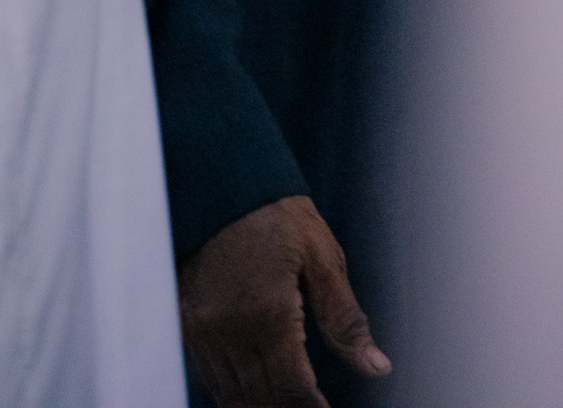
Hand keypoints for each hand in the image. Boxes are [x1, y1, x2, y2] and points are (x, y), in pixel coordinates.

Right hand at [179, 194, 389, 405]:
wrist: (219, 178)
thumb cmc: (276, 212)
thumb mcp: (322, 257)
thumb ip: (345, 319)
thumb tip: (377, 366)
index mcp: (268, 314)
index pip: (293, 390)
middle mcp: (228, 331)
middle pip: (260, 401)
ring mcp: (201, 332)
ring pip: (231, 397)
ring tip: (290, 406)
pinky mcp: (185, 326)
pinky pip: (210, 378)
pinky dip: (234, 393)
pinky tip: (256, 392)